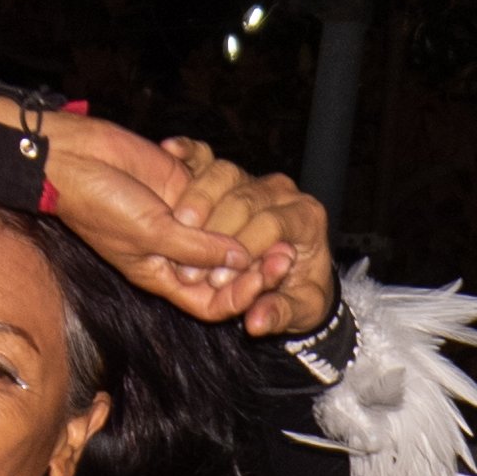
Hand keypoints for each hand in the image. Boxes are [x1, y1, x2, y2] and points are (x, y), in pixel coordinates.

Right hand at [0, 104, 257, 310]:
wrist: (73, 159)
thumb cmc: (98, 205)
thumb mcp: (149, 233)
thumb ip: (195, 247)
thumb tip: (241, 260)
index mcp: (163, 276)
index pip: (210, 302)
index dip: (239, 296)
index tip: (264, 278)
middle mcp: (173, 252)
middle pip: (223, 271)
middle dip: (253, 265)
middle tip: (284, 251)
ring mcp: (178, 218)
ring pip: (222, 231)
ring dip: (244, 227)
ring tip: (271, 217)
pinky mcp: (180, 183)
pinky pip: (213, 192)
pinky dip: (226, 190)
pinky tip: (244, 185)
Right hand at [161, 142, 336, 338]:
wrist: (302, 277)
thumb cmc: (303, 293)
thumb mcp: (299, 311)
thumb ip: (275, 313)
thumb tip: (255, 324)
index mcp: (305, 219)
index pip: (272, 223)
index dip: (244, 248)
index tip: (218, 278)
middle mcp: (281, 193)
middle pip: (245, 199)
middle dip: (217, 230)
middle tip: (193, 264)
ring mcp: (253, 180)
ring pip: (224, 175)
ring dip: (199, 198)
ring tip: (180, 223)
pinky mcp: (229, 174)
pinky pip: (206, 156)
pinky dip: (189, 152)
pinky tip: (171, 150)